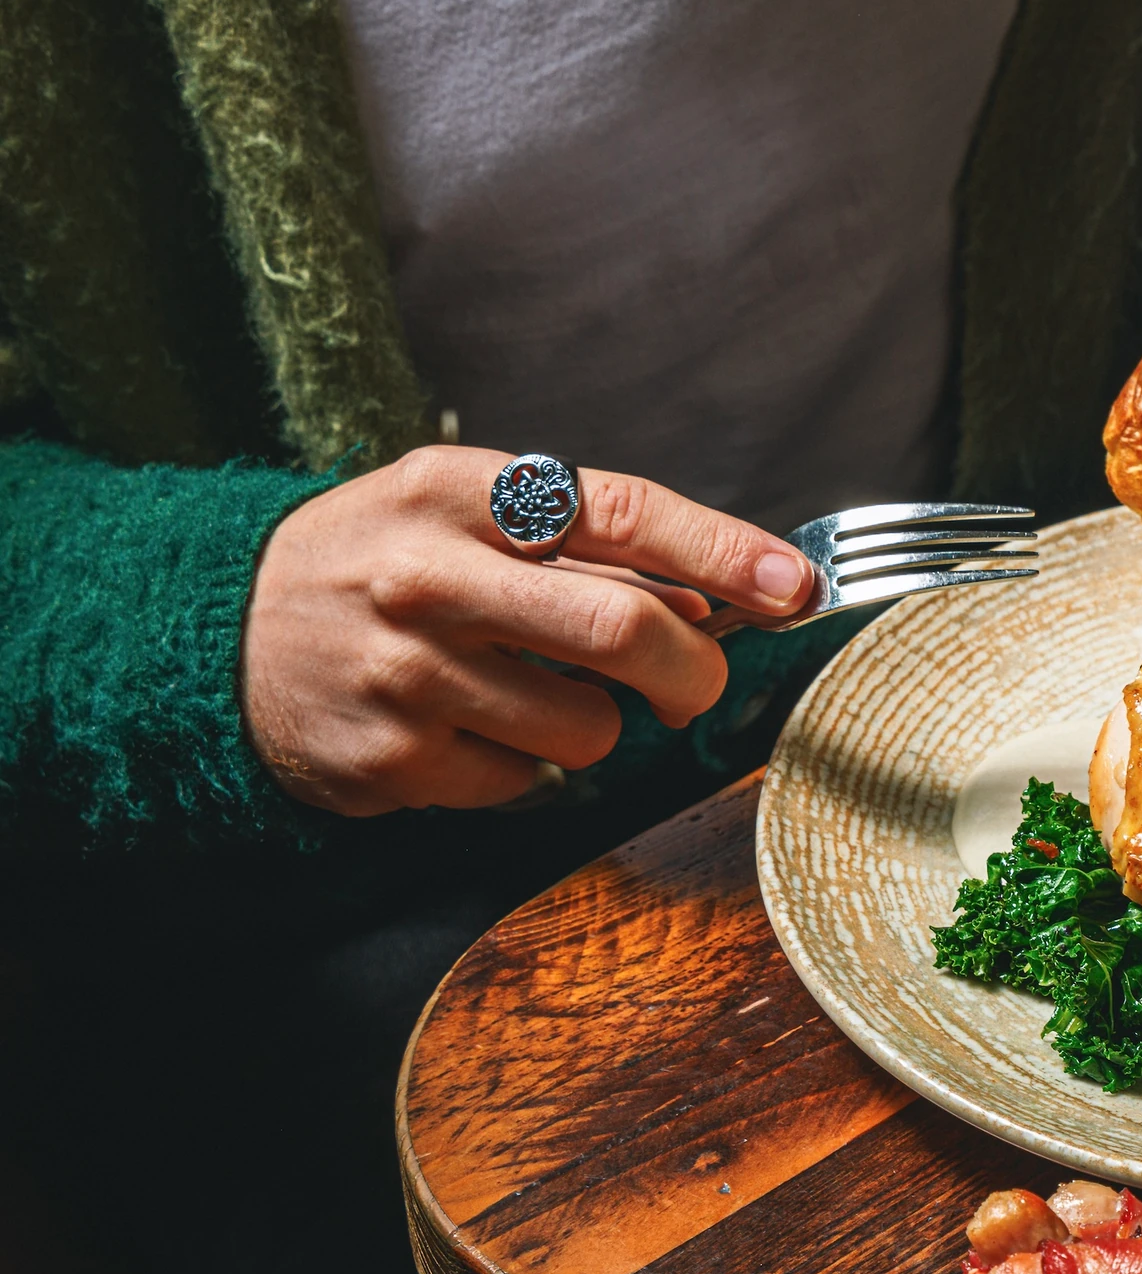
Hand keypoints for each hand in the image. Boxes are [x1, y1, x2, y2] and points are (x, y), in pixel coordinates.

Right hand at [241, 445, 813, 815]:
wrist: (213, 635)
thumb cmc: (381, 566)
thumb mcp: (466, 515)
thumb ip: (588, 548)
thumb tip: (728, 598)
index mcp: (460, 492)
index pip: (623, 512)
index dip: (724, 552)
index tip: (796, 585)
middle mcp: (430, 576)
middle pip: (623, 628)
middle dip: (692, 670)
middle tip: (692, 685)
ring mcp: (407, 673)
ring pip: (589, 726)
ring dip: (595, 725)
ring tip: (527, 693)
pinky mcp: (393, 759)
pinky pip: (528, 781)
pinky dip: (525, 766)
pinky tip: (465, 730)